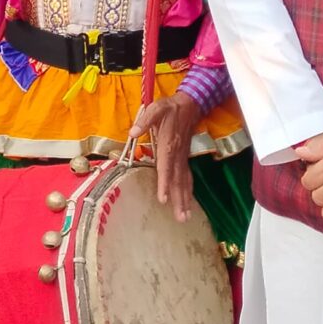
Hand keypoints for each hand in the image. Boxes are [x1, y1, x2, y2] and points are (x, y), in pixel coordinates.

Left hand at [131, 91, 199, 220]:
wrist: (189, 105)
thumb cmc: (169, 108)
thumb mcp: (156, 108)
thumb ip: (145, 120)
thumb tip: (133, 132)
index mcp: (168, 145)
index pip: (165, 167)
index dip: (164, 183)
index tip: (164, 199)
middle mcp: (177, 155)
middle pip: (177, 180)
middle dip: (178, 200)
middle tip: (180, 218)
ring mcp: (182, 158)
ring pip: (184, 182)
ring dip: (185, 200)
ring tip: (185, 217)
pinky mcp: (184, 159)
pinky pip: (187, 178)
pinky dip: (188, 192)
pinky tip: (188, 203)